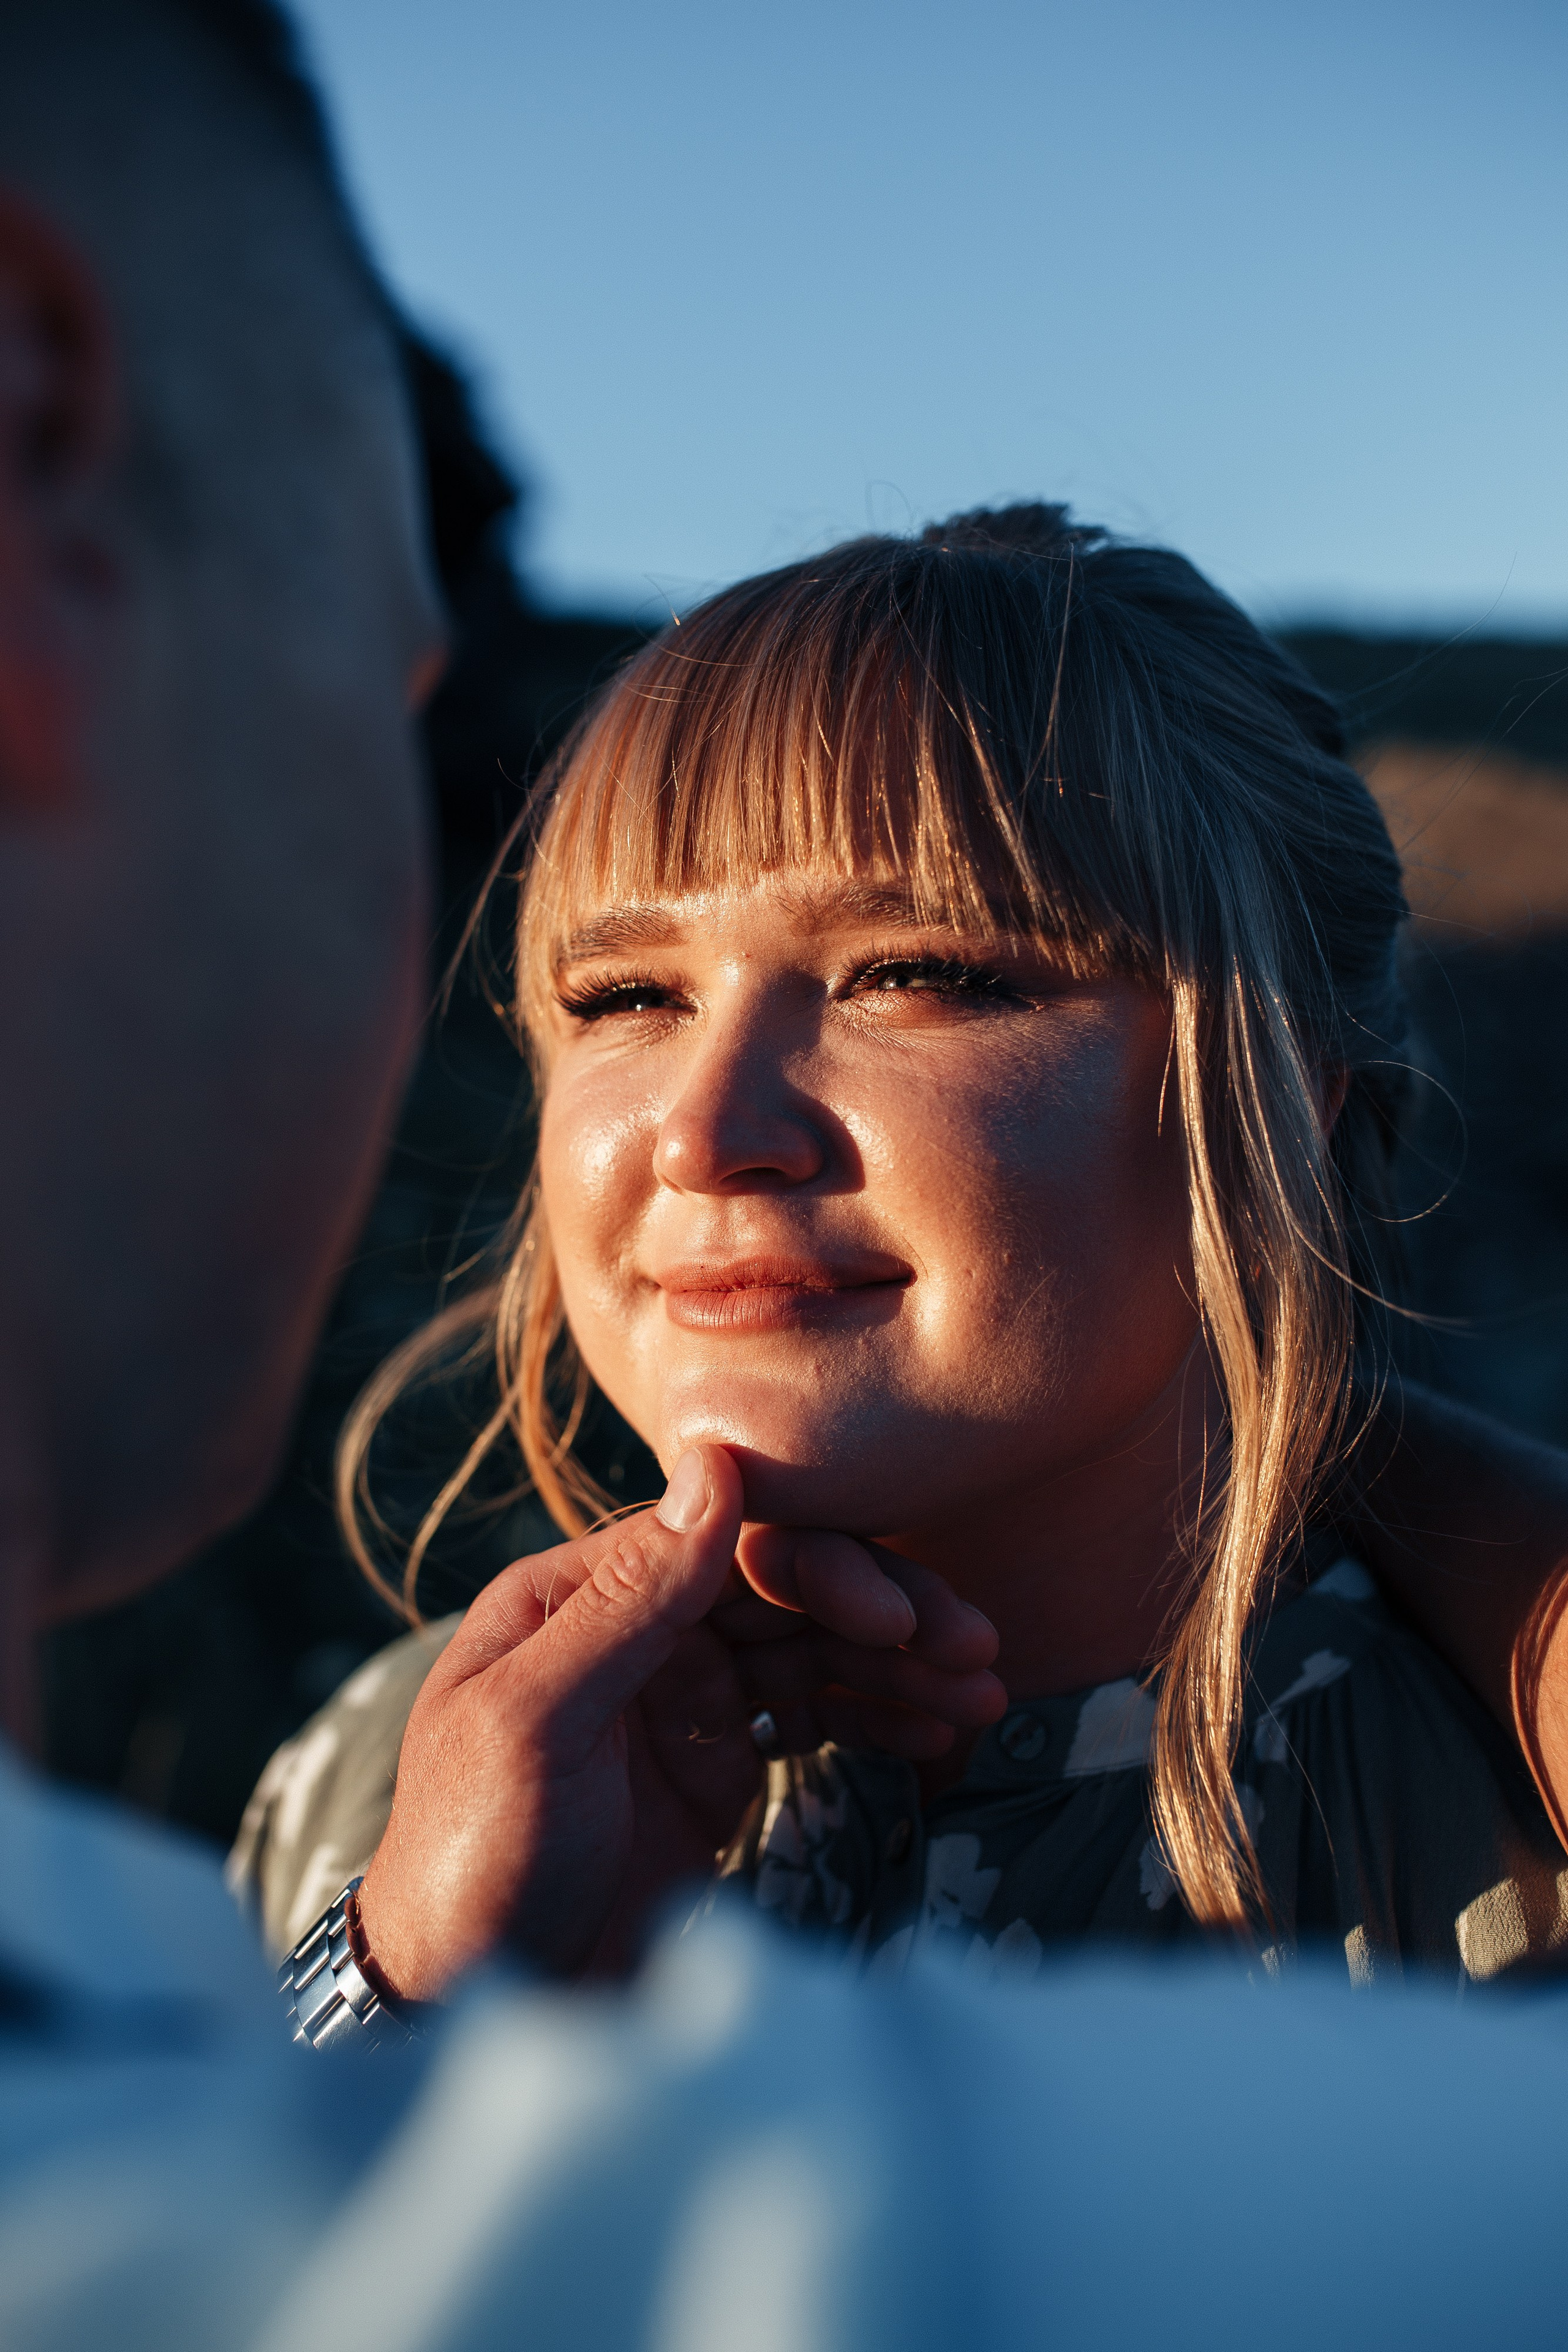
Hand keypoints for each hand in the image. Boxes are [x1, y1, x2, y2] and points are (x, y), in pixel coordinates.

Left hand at [356, 1443, 1003, 1994]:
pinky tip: (937, 1729)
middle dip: (884, 1615)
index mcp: (574, 1597)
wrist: (471, 2003)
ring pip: (810, 1650)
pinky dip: (875, 1718)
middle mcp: (633, 1631)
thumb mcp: (533, 1722)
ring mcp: (680, 1699)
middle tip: (972, 1651)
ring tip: (980, 1695)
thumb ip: (626, 1601)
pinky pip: (811, 1717)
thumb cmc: (468, 1861)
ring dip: (898, 1667)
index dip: (820, 1570)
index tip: (897, 1622)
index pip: (723, 1544)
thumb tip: (712, 1463)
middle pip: (781, 1589)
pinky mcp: (714, 1768)